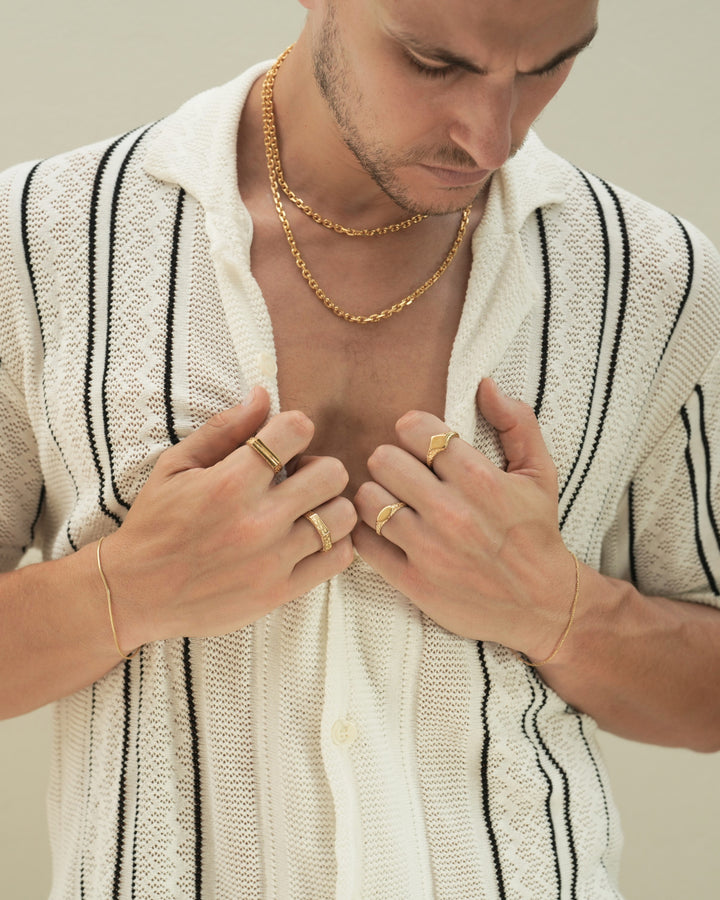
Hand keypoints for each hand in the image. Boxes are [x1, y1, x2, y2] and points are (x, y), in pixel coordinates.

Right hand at [102, 387, 355, 645]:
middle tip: (297, 479)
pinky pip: (338, 558)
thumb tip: (264, 393)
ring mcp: (272, 559)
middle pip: (332, 473)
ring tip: (305, 512)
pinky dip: (332, 543)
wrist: (135, 593)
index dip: (293, 429)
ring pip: (342, 516)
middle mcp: (257, 521)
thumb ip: (224, 429)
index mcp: (230, 482)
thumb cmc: (155, 523)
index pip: (297, 430)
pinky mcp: (280, 591)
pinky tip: (309, 539)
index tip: (281, 444)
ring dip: (329, 506)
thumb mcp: (176, 466)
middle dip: (318, 467)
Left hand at [353, 379, 574, 657]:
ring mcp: (429, 550)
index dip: (411, 429)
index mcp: (480, 479)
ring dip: (375, 496)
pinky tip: (384, 530)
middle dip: (390, 461)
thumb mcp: (540, 474)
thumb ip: (517, 424)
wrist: (542, 604)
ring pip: (367, 500)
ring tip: (391, 500)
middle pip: (383, 460)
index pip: (416, 430)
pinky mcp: (413, 582)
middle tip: (400, 472)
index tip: (416, 440)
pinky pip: (364, 544)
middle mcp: (452, 513)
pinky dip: (366, 533)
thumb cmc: (536, 533)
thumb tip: (484, 384)